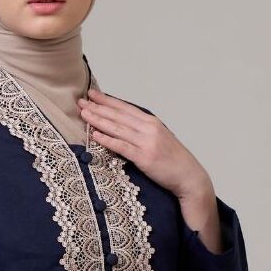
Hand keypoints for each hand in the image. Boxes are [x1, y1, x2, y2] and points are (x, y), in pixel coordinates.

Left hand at [78, 90, 212, 203]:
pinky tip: (96, 135)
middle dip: (98, 107)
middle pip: (118, 116)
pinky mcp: (144, 157)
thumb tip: (123, 125)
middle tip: (81, 101)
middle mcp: (148, 129)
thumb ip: (143, 130)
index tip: (92, 94)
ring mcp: (146, 142)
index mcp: (151, 122)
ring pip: (117, 128)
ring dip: (99, 120)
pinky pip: (122, 147)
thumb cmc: (173, 159)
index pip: (125, 108)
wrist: (189, 176)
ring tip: (84, 114)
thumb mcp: (160, 137)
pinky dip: (108, 140)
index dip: (107, 100)